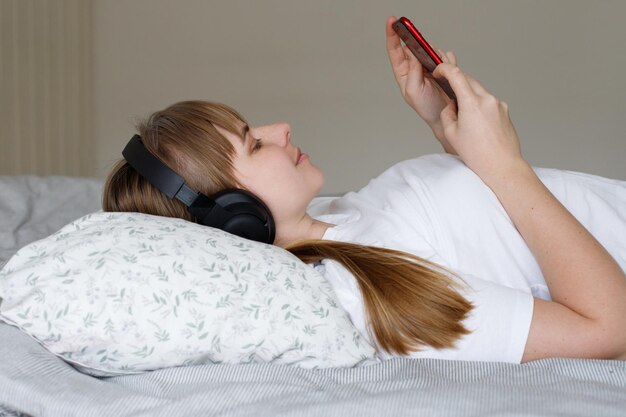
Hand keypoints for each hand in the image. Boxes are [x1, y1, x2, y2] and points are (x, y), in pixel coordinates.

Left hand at [386, 16, 455, 138]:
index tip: (392, 21)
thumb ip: (412, 71)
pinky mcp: (443, 67)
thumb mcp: (414, 91)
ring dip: (435, 55)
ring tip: (439, 68)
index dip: (393, 35)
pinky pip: (445, 56)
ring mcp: (429, 66)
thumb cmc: (426, 107)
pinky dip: (447, 60)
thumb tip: (411, 52)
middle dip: (420, 44)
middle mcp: (415, 67)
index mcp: (403, 73)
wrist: (445, 116)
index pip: (395, 50)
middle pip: (414, 45)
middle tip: (425, 46)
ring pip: (431, 49)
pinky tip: (448, 70)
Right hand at [432, 63, 524, 180]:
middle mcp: (487, 99)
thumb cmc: (477, 154)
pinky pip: (488, 102)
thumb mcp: (451, 134)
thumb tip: (452, 105)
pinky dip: (479, 106)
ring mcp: (498, 104)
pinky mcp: (504, 111)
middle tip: (447, 94)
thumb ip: (447, 113)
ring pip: (479, 91)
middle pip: (468, 80)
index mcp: (471, 103)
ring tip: (463, 118)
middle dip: (456, 83)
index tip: (438, 71)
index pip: (456, 75)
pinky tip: (477, 124)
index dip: (444, 69)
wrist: (502, 165)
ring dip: (468, 96)